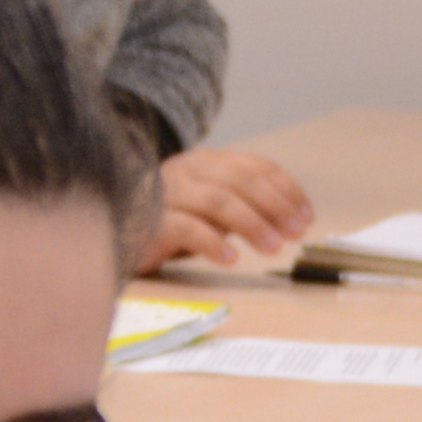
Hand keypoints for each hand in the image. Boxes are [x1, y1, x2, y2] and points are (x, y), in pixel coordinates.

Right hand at [145, 146, 315, 272]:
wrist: (113, 231)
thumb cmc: (172, 220)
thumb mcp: (211, 206)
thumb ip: (243, 203)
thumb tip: (292, 218)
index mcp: (205, 162)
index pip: (254, 166)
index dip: (286, 189)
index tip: (307, 217)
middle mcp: (186, 170)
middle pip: (239, 179)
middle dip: (274, 206)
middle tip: (295, 233)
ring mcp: (165, 193)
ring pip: (216, 200)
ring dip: (251, 223)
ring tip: (273, 248)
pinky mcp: (149, 221)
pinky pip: (186, 228)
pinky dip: (213, 242)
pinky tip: (231, 259)